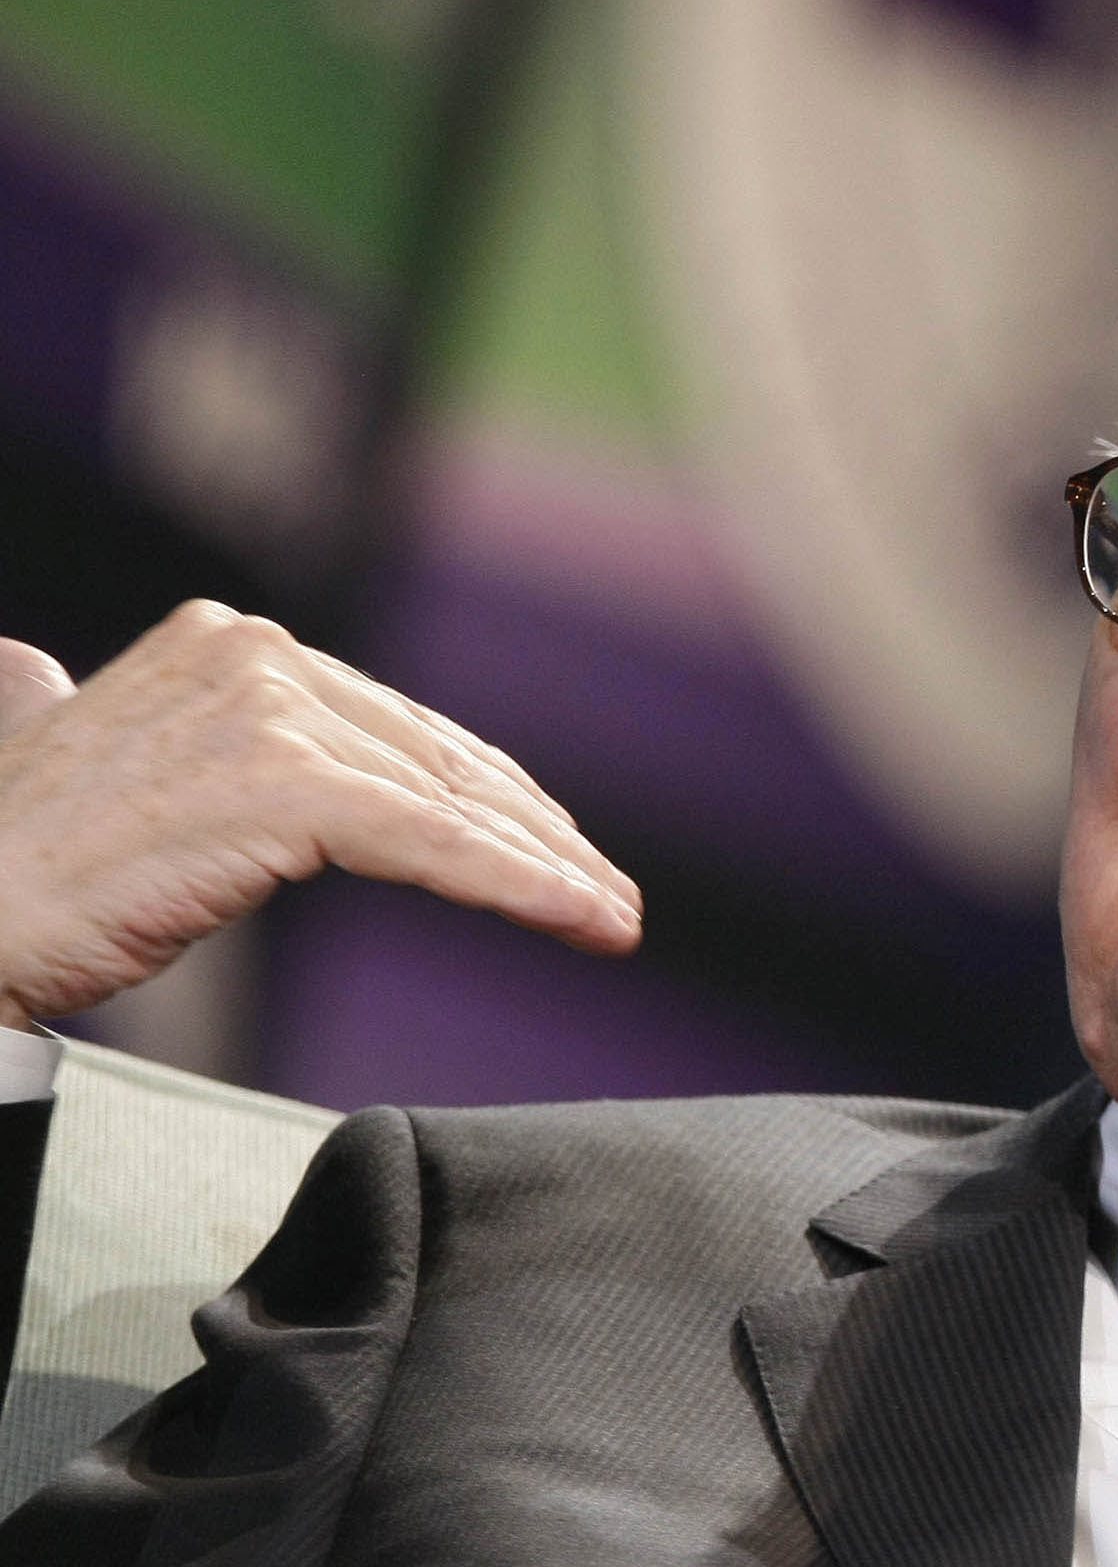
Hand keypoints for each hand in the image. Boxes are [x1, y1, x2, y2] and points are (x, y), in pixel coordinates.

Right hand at [0, 602, 639, 1031]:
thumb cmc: (24, 870)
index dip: (495, 799)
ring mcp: (264, 711)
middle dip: (538, 836)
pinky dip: (518, 883)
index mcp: (230, 647)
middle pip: (441, 760)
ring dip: (549, 869)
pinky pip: (432, 840)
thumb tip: (34, 669)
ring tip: (611, 919)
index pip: (404, 729)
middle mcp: (253, 656)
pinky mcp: (278, 783)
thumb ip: (142, 729)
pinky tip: (581, 918)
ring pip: (450, 801)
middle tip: (609, 897)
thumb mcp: (114, 773)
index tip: (561, 853)